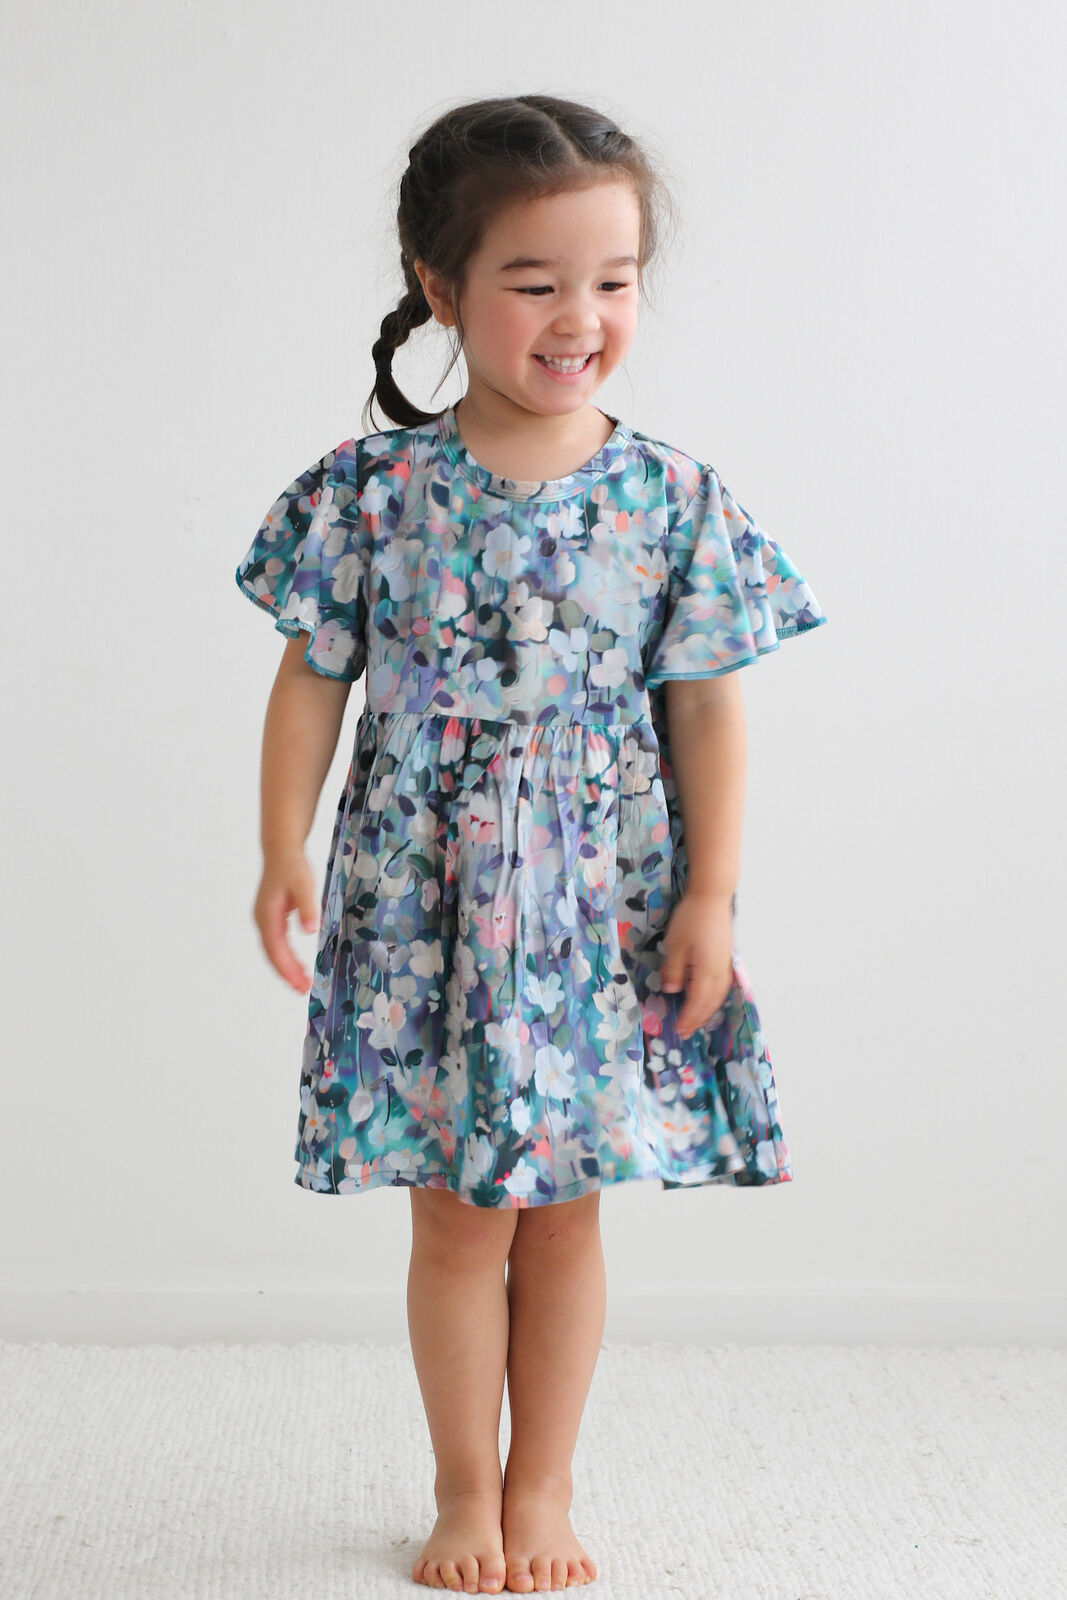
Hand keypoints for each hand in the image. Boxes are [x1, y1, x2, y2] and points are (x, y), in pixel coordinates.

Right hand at [253, 847, 320, 993]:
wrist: (282, 848)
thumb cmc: (292, 865)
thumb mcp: (304, 885)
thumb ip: (307, 908)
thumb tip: (310, 931)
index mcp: (267, 915)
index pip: (275, 949)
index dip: (286, 969)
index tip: (298, 984)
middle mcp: (263, 919)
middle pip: (273, 954)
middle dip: (287, 974)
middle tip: (303, 990)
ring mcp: (266, 919)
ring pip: (275, 950)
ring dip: (287, 968)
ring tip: (303, 983)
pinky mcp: (273, 917)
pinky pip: (278, 943)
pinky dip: (287, 957)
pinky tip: (299, 965)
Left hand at [659, 890, 733, 1037]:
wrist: (712, 896)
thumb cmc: (691, 919)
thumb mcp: (675, 945)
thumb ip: (674, 970)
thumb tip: (672, 990)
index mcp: (706, 972)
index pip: (696, 1002)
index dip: (687, 1018)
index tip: (677, 1030)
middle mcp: (719, 972)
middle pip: (710, 1003)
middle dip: (697, 1020)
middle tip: (685, 1032)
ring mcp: (725, 965)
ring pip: (718, 996)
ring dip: (707, 1011)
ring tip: (696, 1021)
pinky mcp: (726, 958)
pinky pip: (721, 987)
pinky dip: (714, 999)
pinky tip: (707, 999)